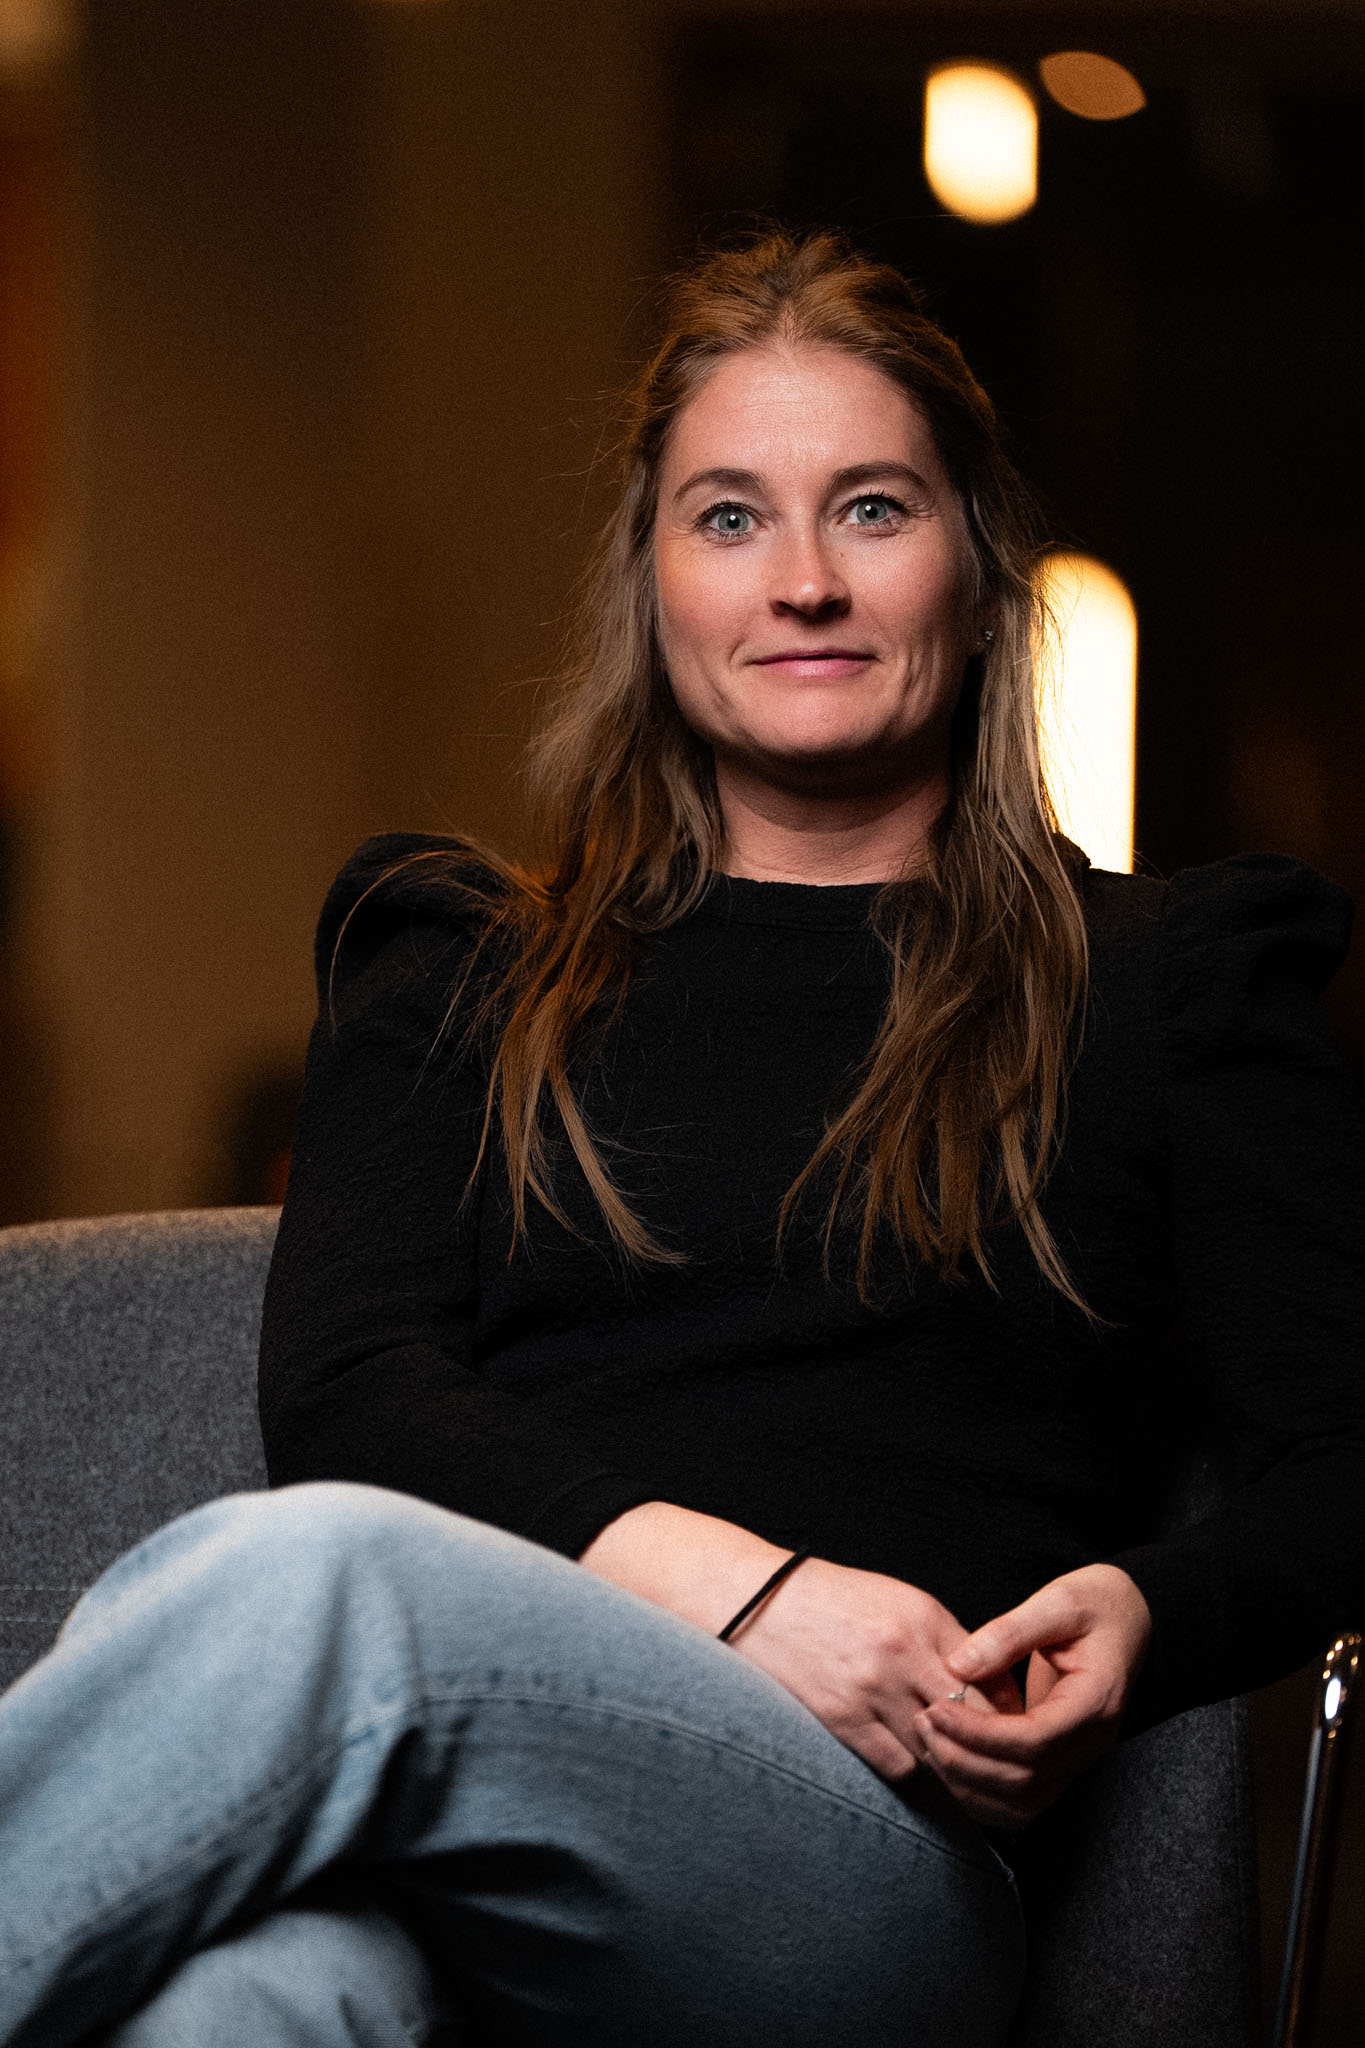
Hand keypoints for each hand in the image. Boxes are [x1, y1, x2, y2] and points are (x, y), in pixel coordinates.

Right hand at [579, 1503, 1017, 1781]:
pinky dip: (909, 1771)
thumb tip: (981, 1684)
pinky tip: (911, 1769)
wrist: (753, 1600)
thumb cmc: (826, 1599)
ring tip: (962, 1779)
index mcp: (922, 1617)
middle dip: (987, 1745)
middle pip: (971, 1718)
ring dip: (950, 1766)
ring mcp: (871, 1690)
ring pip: (938, 1751)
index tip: (1011, 1726)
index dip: (1005, 1709)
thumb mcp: (892, 1599)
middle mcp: (902, 1653)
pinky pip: (897, 1766)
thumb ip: (937, 1637)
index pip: (989, 1676)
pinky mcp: (841, 1720)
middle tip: (998, 1765)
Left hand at [912, 1563, 1151, 1829]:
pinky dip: (984, 1795)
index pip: (1034, 1740)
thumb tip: (958, 1665)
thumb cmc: (1098, 1605)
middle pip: (1025, 1779)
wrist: (1131, 1619)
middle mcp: (1092, 1742)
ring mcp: (1080, 1757)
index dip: (980, 1733)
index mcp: (1095, 1702)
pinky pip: (1023, 1798)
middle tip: (922, 1723)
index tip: (937, 1708)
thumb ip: (1010, 1632)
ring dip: (970, 1785)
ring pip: (1022, 1802)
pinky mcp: (1062, 1760)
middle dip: (966, 1760)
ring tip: (929, 1745)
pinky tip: (951, 1767)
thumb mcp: (1060, 1601)